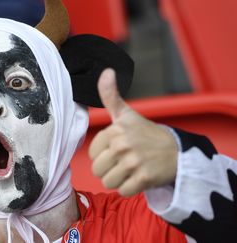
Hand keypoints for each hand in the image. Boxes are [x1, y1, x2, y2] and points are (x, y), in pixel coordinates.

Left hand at [89, 69, 177, 196]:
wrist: (177, 151)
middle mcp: (123, 145)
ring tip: (130, 170)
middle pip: (98, 170)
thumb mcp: (127, 114)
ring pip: (107, 182)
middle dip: (109, 169)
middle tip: (124, 162)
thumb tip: (106, 71)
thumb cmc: (146, 133)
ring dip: (117, 180)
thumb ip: (110, 95)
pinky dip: (129, 188)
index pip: (92, 153)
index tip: (117, 149)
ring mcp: (133, 163)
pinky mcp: (144, 179)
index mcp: (115, 130)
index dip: (103, 154)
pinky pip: (122, 191)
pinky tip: (138, 178)